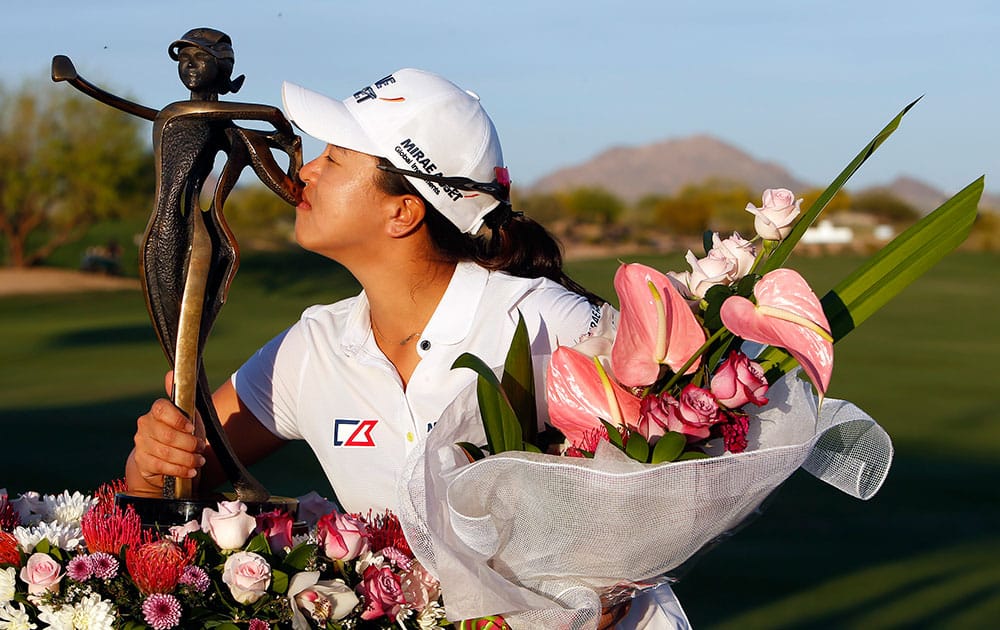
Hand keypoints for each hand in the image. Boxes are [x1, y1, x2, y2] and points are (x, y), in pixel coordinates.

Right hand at [126, 371, 207, 495]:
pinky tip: (191, 470)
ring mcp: (141, 443)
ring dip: (186, 458)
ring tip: (199, 460)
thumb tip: (169, 372)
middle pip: (166, 435)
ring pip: (165, 452)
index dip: (177, 419)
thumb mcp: (188, 415)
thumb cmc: (182, 432)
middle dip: (188, 444)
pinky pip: (161, 466)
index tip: (191, 428)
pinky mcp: (141, 461)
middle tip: (201, 448)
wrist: (167, 457)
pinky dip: (179, 469)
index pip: (161, 409)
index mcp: (157, 410)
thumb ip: (183, 397)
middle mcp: (145, 425)